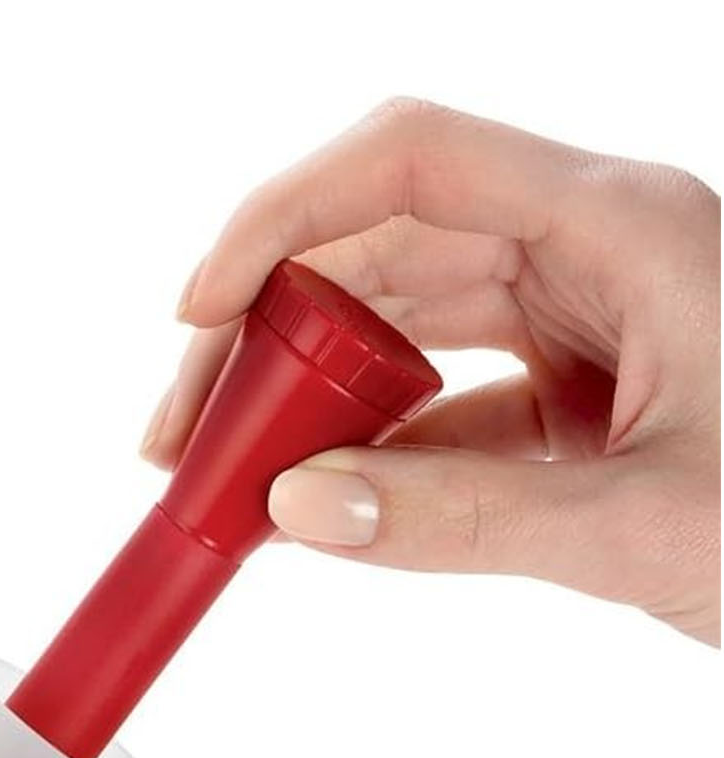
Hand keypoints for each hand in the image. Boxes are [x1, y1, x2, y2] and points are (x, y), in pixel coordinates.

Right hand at [143, 100, 719, 643]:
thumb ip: (462, 521)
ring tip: (223, 478)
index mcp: (626, 228)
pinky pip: (440, 398)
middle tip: (179, 442)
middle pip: (380, 242)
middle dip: (262, 331)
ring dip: (301, 393)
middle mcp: (594, 248)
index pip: (412, 162)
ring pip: (399, 319)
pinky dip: (366, 449)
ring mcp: (584, 317)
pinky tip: (311, 504)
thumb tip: (295, 510)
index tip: (194, 314)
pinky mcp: (577, 390)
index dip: (281, 218)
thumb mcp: (645, 528)